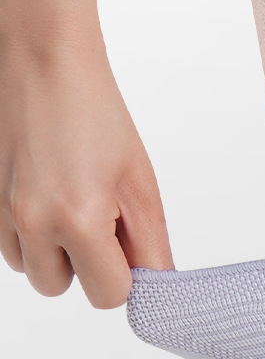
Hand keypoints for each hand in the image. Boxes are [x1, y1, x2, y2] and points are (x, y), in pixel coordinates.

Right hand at [0, 23, 173, 308]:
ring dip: (56, 252)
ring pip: (35, 271)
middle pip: (65, 289)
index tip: (127, 244)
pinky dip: (32, 235)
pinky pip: (12, 247)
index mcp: (79, 218)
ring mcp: (3, 214)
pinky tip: (47, 196)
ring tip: (70, 203)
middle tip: (99, 217)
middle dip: (86, 265)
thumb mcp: (140, 182)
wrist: (44, 61)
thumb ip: (150, 244)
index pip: (109, 296)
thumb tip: (155, 286)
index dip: (123, 275)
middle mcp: (33, 222)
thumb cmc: (94, 111)